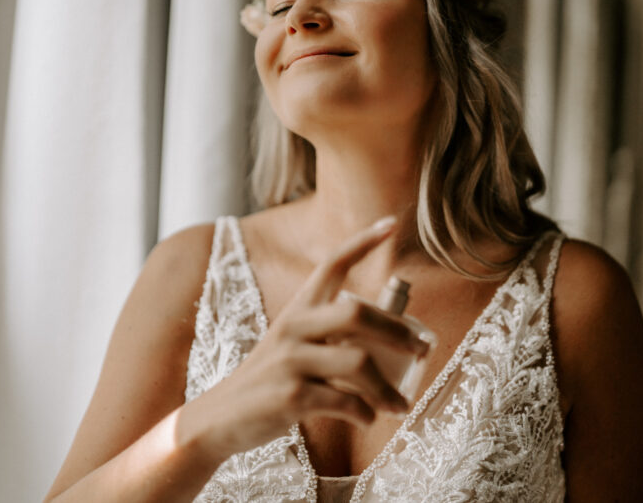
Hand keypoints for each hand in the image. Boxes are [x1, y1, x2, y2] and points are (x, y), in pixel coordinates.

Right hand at [176, 216, 424, 459]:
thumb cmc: (269, 380)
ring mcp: (290, 361)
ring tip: (401, 405)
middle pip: (356, 313)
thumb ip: (329, 336)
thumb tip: (388, 340)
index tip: (391, 224)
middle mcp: (293, 327)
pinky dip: (365, 413)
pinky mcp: (290, 397)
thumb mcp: (292, 345)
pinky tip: (369, 418)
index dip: (362, 242)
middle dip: (397, 331)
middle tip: (422, 349)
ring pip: (358, 363)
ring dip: (388, 388)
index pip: (331, 264)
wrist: (220, 419)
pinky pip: (344, 402)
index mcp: (298, 309)